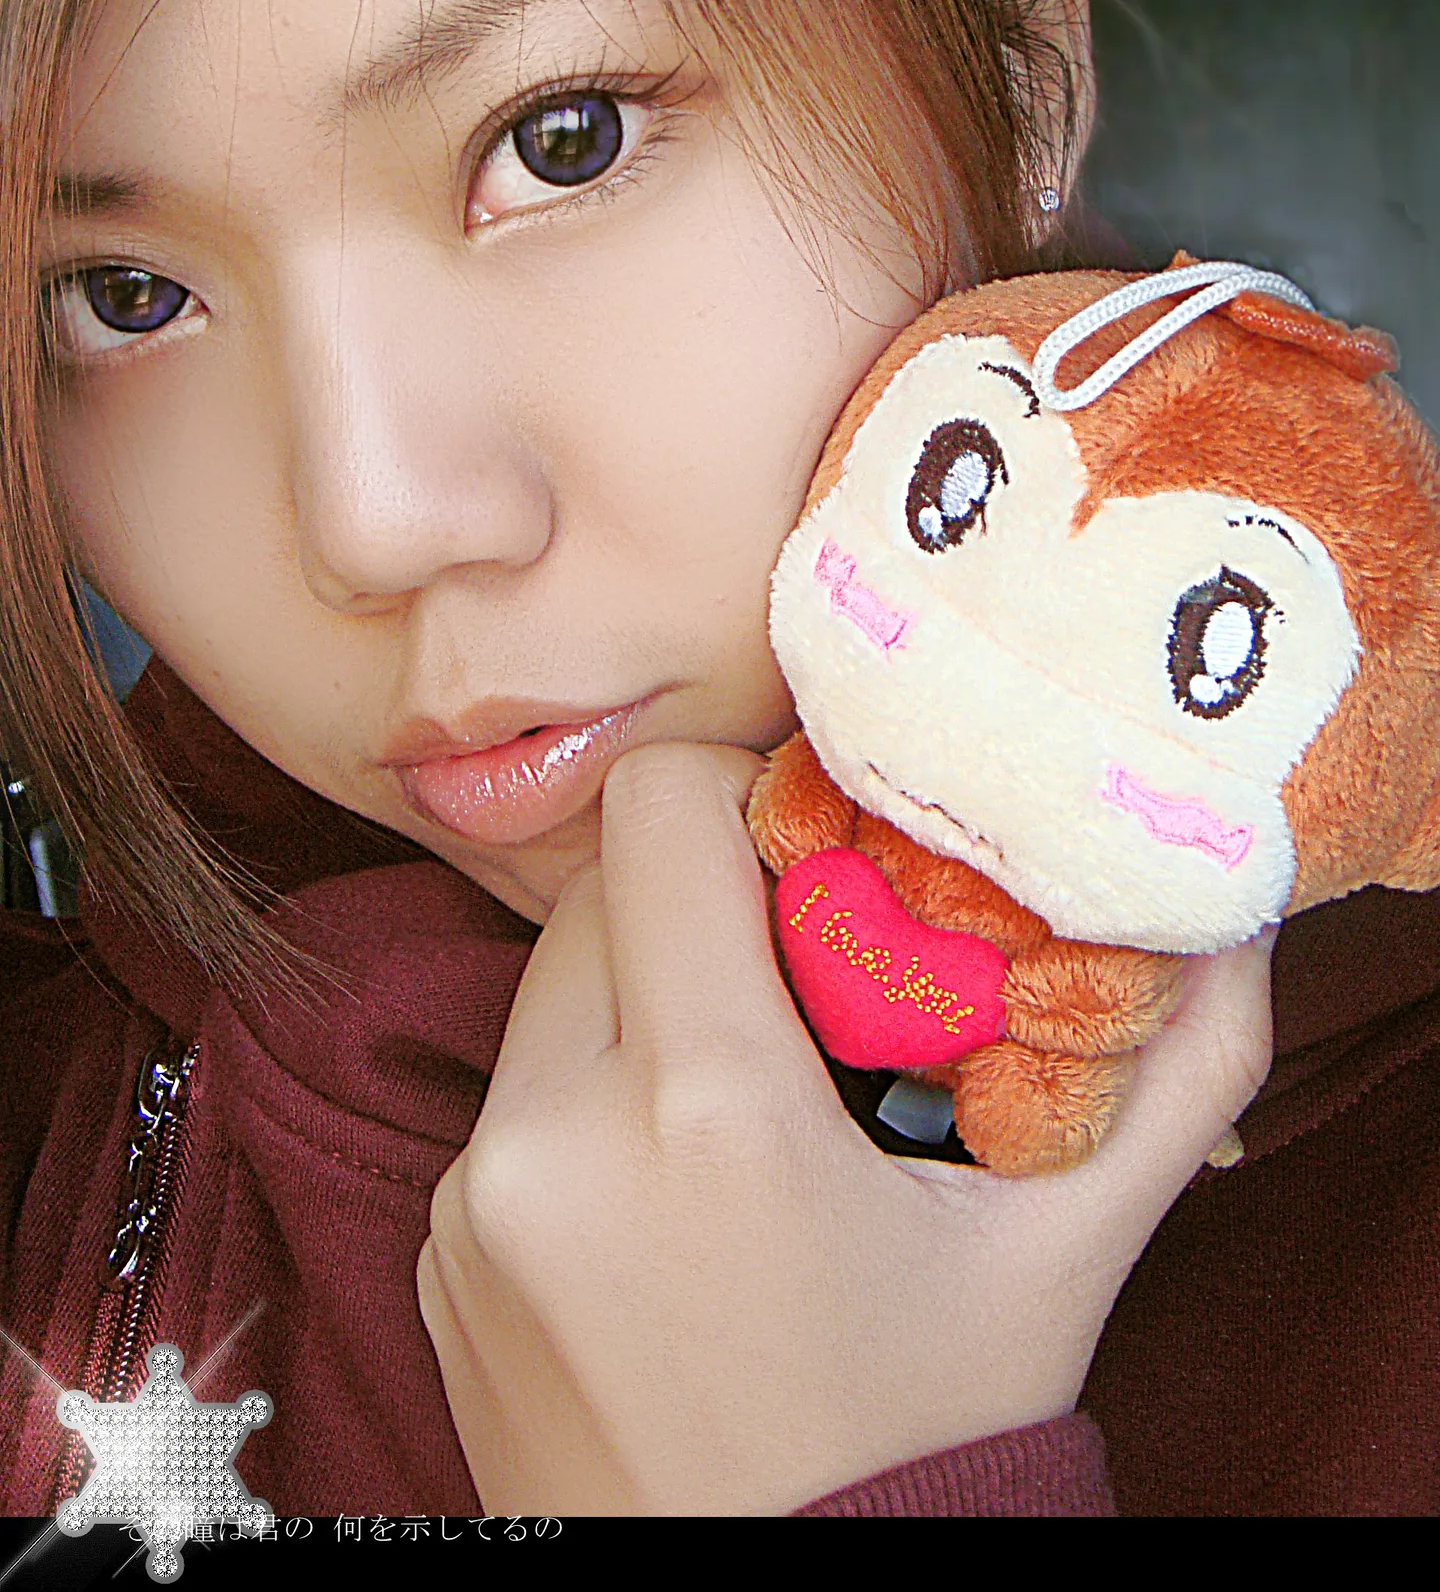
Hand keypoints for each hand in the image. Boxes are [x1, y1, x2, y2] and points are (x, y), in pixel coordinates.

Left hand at [417, 742, 1273, 1515]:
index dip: (746, 797)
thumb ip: (1166, 1073)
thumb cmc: (925, 1448)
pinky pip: (513, 1099)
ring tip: (748, 1108)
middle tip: (809, 984)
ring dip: (646, 1002)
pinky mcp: (434, 1254)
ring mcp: (472, 1204)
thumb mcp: (1060, 1254)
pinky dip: (591, 1104)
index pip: (658, 806)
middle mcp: (552, 1141)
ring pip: (552, 988)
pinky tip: (677, 1202)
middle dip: (706, 903)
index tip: (823, 865)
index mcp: (705, 1110)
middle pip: (605, 887)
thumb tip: (1215, 924)